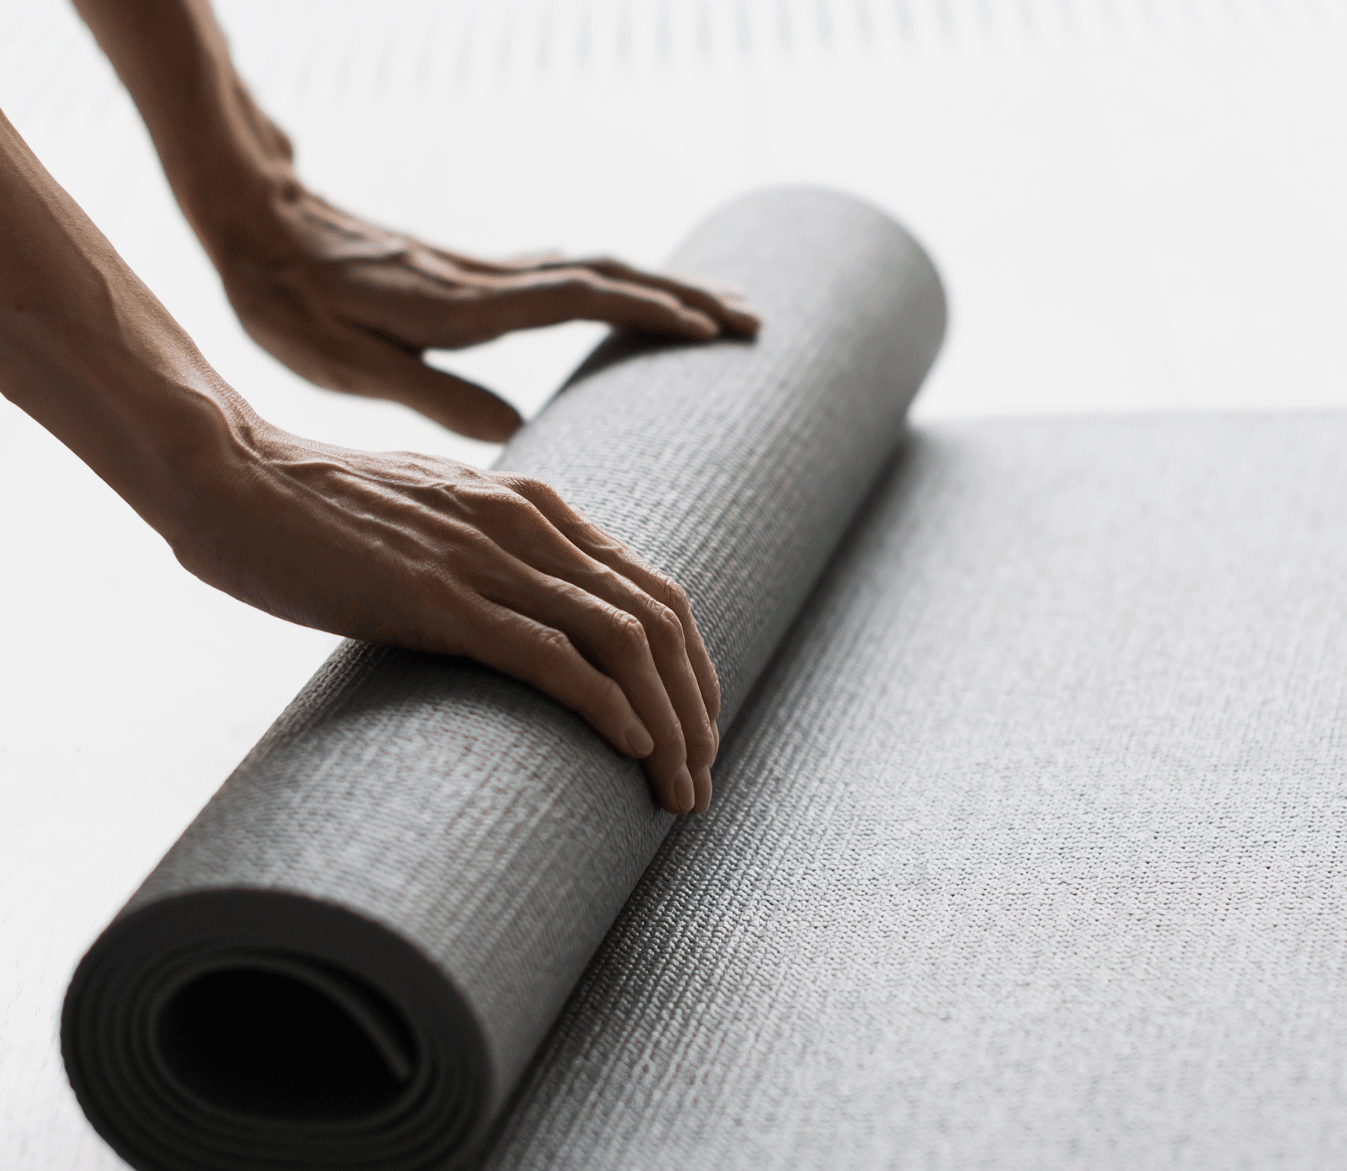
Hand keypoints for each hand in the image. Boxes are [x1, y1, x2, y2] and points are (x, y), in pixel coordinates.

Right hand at [167, 418, 721, 812]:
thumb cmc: (319, 514)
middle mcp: (531, 526)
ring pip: (624, 643)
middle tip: (700, 784)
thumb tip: (520, 625)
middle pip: (662, 623)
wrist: (230, 477)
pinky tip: (628, 751)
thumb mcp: (436, 524)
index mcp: (539, 509)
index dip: (693, 673)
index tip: (697, 735)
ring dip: (666, 726)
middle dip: (695, 713)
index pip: (658, 594)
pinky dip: (603, 705)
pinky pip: (548, 655)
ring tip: (677, 792)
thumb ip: (491, 560)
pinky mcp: (437, 597)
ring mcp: (486, 559)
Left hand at [201, 185, 761, 441]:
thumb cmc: (293, 305)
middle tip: (754, 322)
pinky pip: (579, 277)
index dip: (643, 310)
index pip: (576, 296)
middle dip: (687, 295)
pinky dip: (631, 288)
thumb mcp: (351, 364)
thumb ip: (437, 393)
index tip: (708, 327)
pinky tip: (653, 306)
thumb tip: (519, 430)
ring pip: (601, 270)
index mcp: (466, 305)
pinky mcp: (487, 277)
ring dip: (669, 288)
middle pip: (609, 275)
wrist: (256, 229)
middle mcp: (491, 280)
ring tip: (730, 315)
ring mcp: (493, 273)